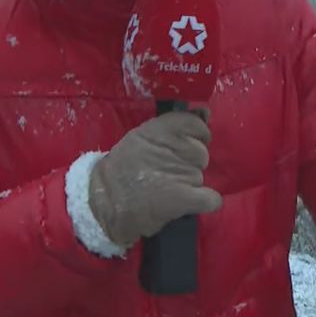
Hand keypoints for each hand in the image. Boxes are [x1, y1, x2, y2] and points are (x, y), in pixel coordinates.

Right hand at [87, 109, 222, 246]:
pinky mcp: (183, 198)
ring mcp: (181, 173)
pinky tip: (190, 201)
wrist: (104, 203)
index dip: (195, 136)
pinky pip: (211, 199)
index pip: (196, 124)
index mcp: (161, 129)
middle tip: (167, 171)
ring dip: (189, 182)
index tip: (184, 145)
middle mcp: (174, 148)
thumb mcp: (141, 136)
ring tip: (166, 187)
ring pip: (201, 175)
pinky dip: (206, 201)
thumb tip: (206, 113)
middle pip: (201, 153)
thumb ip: (175, 124)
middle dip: (189, 162)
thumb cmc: (123, 168)